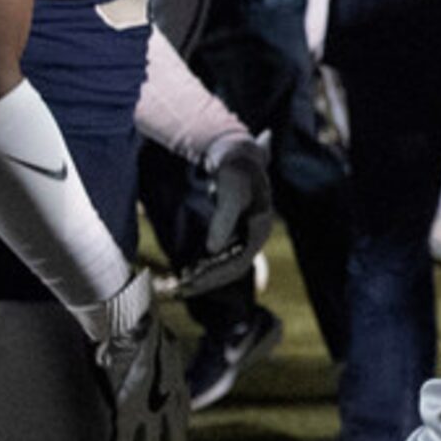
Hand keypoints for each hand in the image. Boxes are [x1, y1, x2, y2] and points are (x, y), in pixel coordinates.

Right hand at [78, 271, 189, 440]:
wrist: (131, 317)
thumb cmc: (138, 321)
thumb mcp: (153, 338)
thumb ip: (155, 353)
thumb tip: (154, 352)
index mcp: (174, 374)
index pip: (181, 406)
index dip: (179, 424)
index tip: (178, 438)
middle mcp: (166, 391)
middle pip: (171, 428)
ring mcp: (147, 401)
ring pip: (147, 440)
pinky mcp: (127, 406)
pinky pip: (123, 439)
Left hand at [157, 133, 275, 299]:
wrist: (235, 151)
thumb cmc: (234, 171)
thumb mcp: (228, 193)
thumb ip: (222, 222)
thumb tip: (213, 249)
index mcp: (260, 228)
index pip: (239, 263)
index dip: (215, 277)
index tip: (192, 284)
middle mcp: (256, 234)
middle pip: (233, 268)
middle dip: (208, 280)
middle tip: (181, 289)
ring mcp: (247, 233)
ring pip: (228, 264)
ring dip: (206, 275)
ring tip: (181, 284)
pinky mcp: (237, 230)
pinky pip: (224, 256)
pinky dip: (207, 265)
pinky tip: (190, 269)